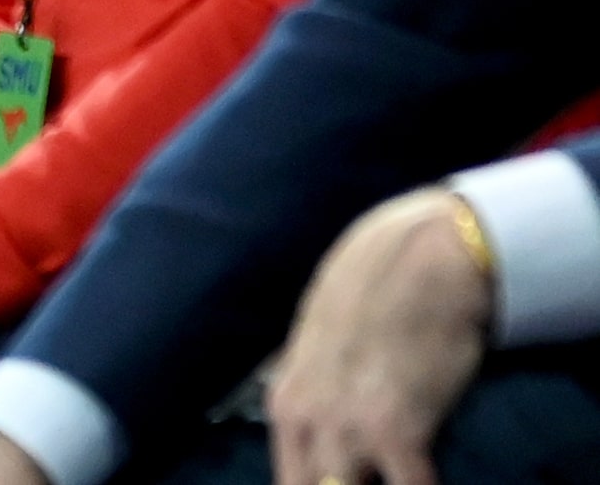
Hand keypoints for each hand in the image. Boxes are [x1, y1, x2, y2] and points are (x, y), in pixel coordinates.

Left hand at [266, 189, 494, 484]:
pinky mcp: (394, 430)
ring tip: (397, 477)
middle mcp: (305, 418)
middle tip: (370, 477)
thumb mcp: (320, 336)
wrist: (421, 254)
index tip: (334, 483)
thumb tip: (318, 415)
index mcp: (286, 400)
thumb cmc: (377, 285)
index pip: (288, 478)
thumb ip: (314, 383)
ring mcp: (345, 426)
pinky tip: (429, 482)